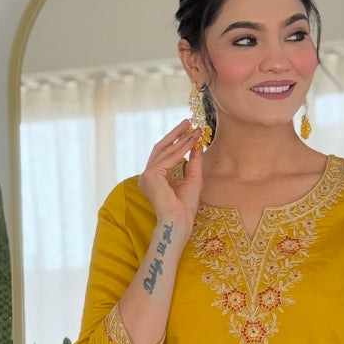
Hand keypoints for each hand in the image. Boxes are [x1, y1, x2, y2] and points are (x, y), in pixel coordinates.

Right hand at [137, 120, 204, 238]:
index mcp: (153, 178)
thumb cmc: (185, 208)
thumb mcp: (193, 179)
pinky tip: (191, 142)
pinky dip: (181, 149)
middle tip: (188, 122)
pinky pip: (168, 159)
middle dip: (176, 134)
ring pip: (165, 152)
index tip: (190, 130)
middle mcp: (146, 176)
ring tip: (193, 130)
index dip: (177, 141)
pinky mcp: (151, 176)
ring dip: (181, 140)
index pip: (164, 155)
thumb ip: (193, 162)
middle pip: (161, 148)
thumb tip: (198, 145)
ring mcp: (146, 176)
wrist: (179, 222)